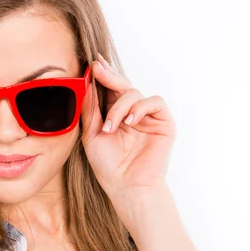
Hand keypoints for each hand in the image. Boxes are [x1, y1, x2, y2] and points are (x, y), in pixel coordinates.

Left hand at [81, 53, 176, 206]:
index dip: (102, 75)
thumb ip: (90, 110)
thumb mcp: (91, 135)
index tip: (92, 63)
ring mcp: (147, 117)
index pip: (108, 90)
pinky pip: (155, 102)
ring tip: (112, 127)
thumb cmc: (108, 166)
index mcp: (113, 115)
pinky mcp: (163, 123)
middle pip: (121, 85)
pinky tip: (130, 121)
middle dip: (108, 76)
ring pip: (134, 93)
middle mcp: (131, 113)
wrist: (127, 187)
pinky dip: (140, 108)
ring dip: (119, 107)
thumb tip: (86, 84)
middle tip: (97, 68)